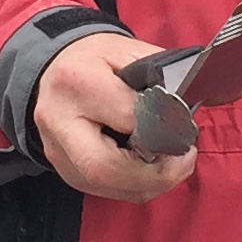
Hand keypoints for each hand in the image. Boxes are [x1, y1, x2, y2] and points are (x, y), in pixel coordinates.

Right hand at [33, 32, 197, 202]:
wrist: (52, 69)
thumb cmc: (94, 60)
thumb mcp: (127, 50)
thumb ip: (159, 75)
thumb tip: (189, 103)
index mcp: (76, 81)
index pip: (127, 116)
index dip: (162, 126)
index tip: (185, 127)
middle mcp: (59, 120)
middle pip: (105, 167)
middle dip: (155, 173)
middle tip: (183, 160)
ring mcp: (56, 150)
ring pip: (106, 187)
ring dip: (149, 183)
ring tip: (173, 166)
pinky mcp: (63, 169)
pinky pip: (103, 191)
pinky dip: (133, 186)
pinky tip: (150, 170)